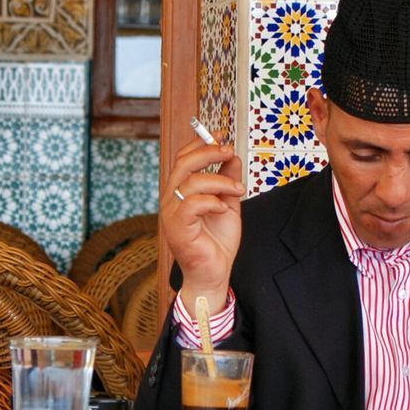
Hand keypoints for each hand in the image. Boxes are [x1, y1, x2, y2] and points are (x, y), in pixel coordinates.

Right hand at [162, 132, 243, 314]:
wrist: (215, 273)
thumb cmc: (216, 243)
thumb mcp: (228, 204)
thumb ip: (228, 181)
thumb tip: (232, 157)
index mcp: (180, 191)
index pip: (183, 158)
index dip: (201, 143)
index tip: (222, 137)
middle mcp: (172, 199)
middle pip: (183, 163)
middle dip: (208, 152)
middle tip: (229, 152)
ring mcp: (172, 214)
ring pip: (191, 182)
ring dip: (220, 181)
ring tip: (237, 191)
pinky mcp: (178, 228)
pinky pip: (193, 204)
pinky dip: (213, 201)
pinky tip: (224, 209)